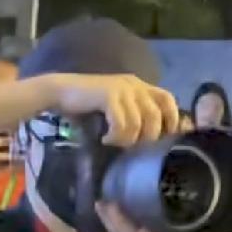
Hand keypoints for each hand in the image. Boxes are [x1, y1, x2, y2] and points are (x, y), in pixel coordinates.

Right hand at [53, 73, 179, 146]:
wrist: (60, 92)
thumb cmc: (87, 106)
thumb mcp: (117, 109)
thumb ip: (134, 116)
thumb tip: (151, 140)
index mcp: (139, 86)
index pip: (167, 99)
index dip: (172, 119)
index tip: (163, 139)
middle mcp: (134, 85)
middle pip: (155, 115)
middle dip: (147, 137)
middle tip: (130, 147)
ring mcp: (121, 89)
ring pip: (139, 123)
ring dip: (127, 139)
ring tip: (114, 143)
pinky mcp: (108, 95)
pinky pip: (122, 124)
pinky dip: (115, 137)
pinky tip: (105, 140)